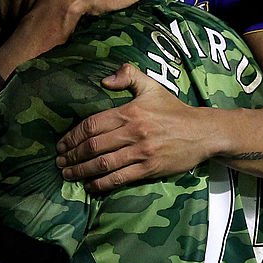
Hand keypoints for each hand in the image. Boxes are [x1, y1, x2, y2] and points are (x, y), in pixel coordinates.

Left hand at [55, 64, 208, 192]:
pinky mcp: (149, 168)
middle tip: (59, 162)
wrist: (202, 132)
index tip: (61, 144)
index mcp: (130, 111)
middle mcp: (133, 132)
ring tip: (68, 174)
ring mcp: (141, 152)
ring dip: (81, 171)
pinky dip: (102, 183)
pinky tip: (90, 185)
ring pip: (103, 163)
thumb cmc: (174, 110)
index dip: (72, 136)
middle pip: (93, 145)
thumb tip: (104, 80)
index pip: (92, 124)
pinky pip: (120, 178)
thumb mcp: (152, 87)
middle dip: (72, 155)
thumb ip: (128, 76)